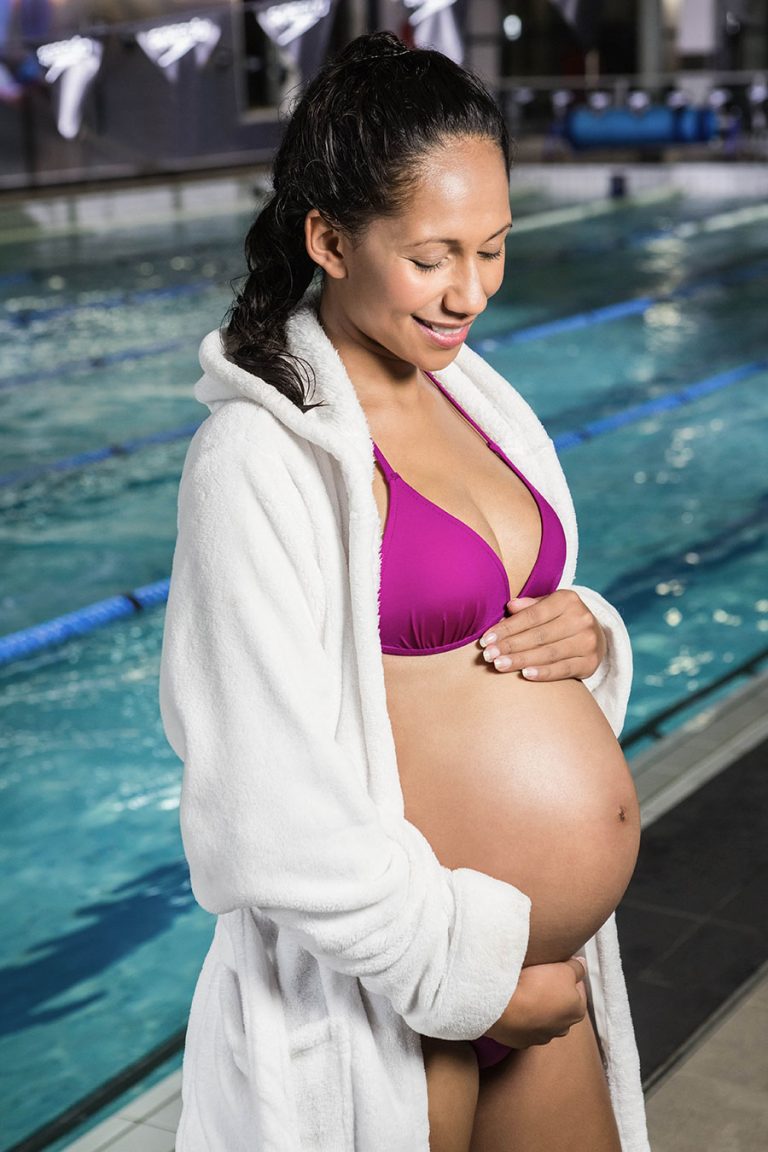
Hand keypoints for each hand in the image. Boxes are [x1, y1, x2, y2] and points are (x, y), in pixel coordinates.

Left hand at [477, 590, 605, 681]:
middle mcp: (581, 618)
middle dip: (510, 646)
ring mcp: (588, 642)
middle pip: (538, 635)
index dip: (508, 628)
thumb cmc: (560, 619)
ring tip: (499, 665)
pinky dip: (544, 673)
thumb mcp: (547, 606)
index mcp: (567, 599)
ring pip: (548, 653)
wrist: (595, 636)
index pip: (532, 615)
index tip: (486, 639)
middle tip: (488, 655)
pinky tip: (525, 674)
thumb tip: (509, 606)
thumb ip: (529, 607)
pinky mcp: (590, 662)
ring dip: (521, 660)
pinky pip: (563, 669)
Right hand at [483, 958, 587, 1047]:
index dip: (568, 973)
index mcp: (577, 1010)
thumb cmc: (537, 988)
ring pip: (542, 1016)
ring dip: (536, 1005)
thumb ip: (576, 968)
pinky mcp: (521, 1040)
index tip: (557, 966)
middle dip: (552, 991)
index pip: (578, 987)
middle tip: (540, 976)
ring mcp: (541, 1036)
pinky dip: (521, 1015)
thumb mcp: (563, 969)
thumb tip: (580, 965)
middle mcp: (562, 1028)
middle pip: (560, 1003)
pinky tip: (515, 1003)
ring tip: (525, 990)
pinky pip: (524, 1024)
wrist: (507, 1008)